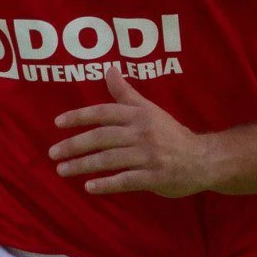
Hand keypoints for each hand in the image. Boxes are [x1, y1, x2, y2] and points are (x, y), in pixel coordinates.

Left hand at [51, 69, 210, 196]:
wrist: (203, 158)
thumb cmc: (171, 134)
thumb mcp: (150, 110)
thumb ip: (126, 93)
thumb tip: (109, 69)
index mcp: (140, 115)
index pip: (104, 112)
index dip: (79, 117)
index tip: (57, 123)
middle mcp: (142, 133)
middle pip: (101, 137)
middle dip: (74, 145)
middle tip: (53, 152)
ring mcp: (148, 156)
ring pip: (109, 159)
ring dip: (83, 165)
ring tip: (62, 170)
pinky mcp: (154, 177)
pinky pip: (125, 181)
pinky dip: (106, 184)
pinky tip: (89, 187)